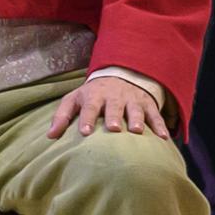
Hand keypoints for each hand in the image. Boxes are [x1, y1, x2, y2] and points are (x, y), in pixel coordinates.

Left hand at [48, 75, 169, 139]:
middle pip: (113, 106)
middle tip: (113, 129)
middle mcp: (114, 96)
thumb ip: (62, 117)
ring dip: (137, 119)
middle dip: (114, 117)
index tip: (85, 132)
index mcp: (94, 95)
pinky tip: (164, 138)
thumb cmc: (92, 95)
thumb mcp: (74, 100)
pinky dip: (160, 125)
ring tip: (137, 131)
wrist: (119, 76)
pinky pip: (155, 115)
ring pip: (135, 109)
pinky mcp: (147, 104)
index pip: (89, 107)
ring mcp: (132, 99)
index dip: (87, 119)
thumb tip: (50, 137)